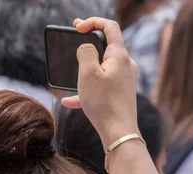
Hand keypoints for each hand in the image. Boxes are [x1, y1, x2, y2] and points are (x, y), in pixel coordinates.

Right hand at [61, 17, 138, 148]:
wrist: (119, 132)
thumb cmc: (103, 103)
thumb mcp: (87, 74)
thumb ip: (85, 53)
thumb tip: (86, 47)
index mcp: (119, 55)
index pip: (109, 27)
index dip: (93, 22)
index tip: (77, 26)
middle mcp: (125, 65)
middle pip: (106, 47)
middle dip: (87, 46)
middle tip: (72, 42)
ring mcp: (124, 80)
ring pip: (101, 69)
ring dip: (83, 72)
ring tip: (68, 79)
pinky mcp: (120, 94)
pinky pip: (100, 87)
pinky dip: (86, 90)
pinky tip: (68, 101)